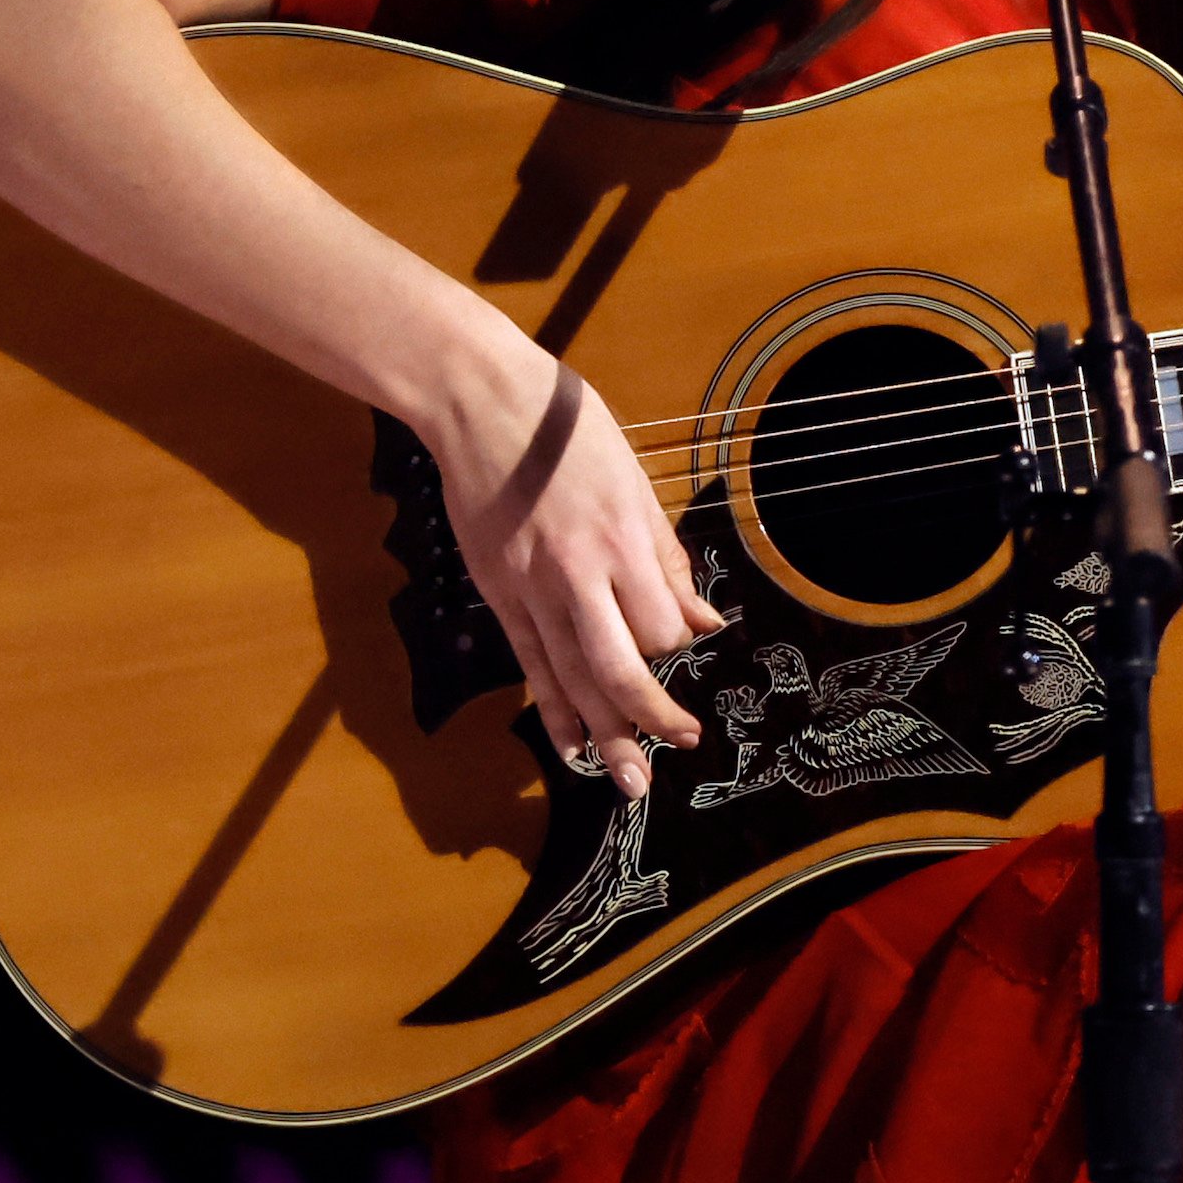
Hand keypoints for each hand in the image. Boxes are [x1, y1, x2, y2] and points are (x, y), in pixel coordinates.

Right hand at [415, 335, 724, 796]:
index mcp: (620, 540)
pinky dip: (551, 709)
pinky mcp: (498, 593)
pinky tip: (569, 746)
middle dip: (653, 718)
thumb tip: (703, 619)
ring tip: (630, 781)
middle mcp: (576, 573)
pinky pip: (530, 664)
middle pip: (619, 669)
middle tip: (682, 745)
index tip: (683, 645)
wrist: (479, 401)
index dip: (678, 646)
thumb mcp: (634, 480)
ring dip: (605, 736)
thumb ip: (667, 557)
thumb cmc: (565, 427)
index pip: (662, 626)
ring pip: (572, 679)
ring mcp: (529, 588)